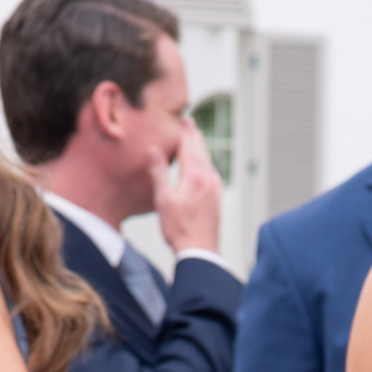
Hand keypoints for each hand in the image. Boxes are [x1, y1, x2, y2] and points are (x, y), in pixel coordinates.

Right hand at [154, 118, 223, 256]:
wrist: (200, 251)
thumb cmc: (180, 229)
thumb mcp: (163, 200)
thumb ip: (159, 173)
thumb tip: (154, 150)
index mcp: (195, 176)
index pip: (188, 146)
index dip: (182, 132)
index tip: (179, 119)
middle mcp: (209, 178)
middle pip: (201, 149)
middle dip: (193, 135)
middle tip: (189, 122)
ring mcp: (215, 187)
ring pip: (208, 160)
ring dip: (201, 147)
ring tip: (196, 138)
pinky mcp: (217, 196)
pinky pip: (212, 171)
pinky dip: (205, 161)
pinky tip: (203, 165)